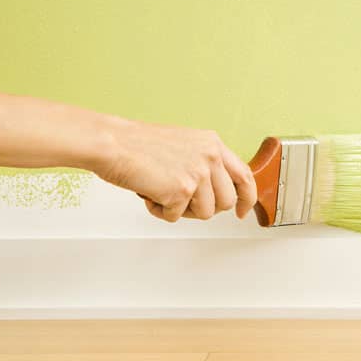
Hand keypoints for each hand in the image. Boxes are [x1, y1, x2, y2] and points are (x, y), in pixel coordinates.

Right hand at [96, 119, 256, 221]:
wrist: (112, 143)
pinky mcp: (182, 190)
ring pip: (205, 213)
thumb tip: (216, 191)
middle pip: (226, 202)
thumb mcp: (185, 146)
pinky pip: (176, 217)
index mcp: (213, 144)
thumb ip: (205, 164)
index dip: (247, 198)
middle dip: (205, 208)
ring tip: (162, 192)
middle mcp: (210, 157)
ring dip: (181, 210)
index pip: (245, 175)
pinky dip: (160, 211)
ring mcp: (198, 173)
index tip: (243, 211)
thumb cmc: (138, 145)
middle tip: (182, 200)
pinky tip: (149, 193)